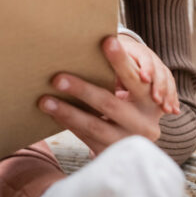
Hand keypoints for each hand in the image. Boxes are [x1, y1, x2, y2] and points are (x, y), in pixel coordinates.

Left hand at [37, 34, 174, 156]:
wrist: (136, 152)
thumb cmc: (130, 108)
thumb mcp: (134, 96)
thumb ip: (122, 77)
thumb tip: (97, 45)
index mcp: (151, 102)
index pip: (135, 78)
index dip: (121, 60)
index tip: (107, 40)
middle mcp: (144, 124)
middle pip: (109, 103)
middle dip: (82, 89)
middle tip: (57, 78)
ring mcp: (127, 142)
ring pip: (94, 125)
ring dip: (66, 111)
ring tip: (44, 100)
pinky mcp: (111, 155)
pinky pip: (86, 138)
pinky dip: (68, 124)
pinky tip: (52, 114)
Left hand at [115, 33, 179, 114]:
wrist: (121, 50)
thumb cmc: (109, 59)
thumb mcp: (108, 62)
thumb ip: (110, 73)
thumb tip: (108, 90)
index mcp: (134, 51)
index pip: (144, 57)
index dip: (146, 67)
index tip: (144, 79)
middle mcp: (149, 57)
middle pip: (159, 70)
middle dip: (159, 86)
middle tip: (156, 99)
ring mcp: (158, 66)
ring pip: (167, 79)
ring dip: (168, 95)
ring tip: (167, 109)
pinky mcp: (164, 77)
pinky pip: (171, 87)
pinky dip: (173, 98)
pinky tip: (175, 110)